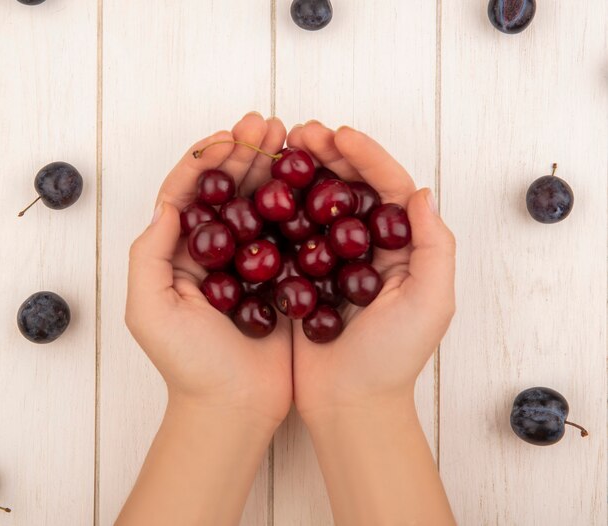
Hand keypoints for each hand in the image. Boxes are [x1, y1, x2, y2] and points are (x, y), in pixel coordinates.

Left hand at [125, 112, 291, 430]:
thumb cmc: (188, 364)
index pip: (189, 193)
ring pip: (262, 204)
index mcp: (179, 253)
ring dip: (274, 169)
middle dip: (245, 153)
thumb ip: (150, 254)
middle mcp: (215, 251)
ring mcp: (251, 261)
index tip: (229, 138)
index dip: (206, 160)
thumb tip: (169, 203)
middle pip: (229, 190)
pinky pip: (290, 232)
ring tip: (292, 138)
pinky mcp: (282, 275)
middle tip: (267, 124)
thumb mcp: (149, 311)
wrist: (234, 406)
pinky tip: (312, 180)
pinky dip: (300, 204)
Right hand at [287, 122, 455, 422]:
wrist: (350, 403)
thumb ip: (433, 246)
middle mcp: (372, 247)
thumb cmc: (393, 359)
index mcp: (405, 248)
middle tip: (301, 133)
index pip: (389, 188)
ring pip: (320, 204)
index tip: (339, 135)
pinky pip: (294, 233)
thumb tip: (422, 191)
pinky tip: (265, 191)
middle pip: (352, 189)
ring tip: (282, 151)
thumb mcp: (431, 303)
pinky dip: (282, 208)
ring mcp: (335, 260)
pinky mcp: (305, 275)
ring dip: (303, 174)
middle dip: (330, 156)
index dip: (367, 157)